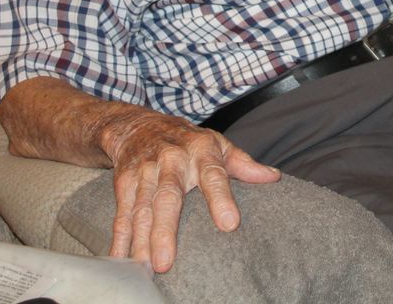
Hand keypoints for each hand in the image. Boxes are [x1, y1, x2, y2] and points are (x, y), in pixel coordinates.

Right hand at [102, 111, 280, 271]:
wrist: (139, 124)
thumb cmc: (188, 140)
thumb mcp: (218, 143)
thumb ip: (243, 163)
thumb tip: (273, 177)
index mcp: (201, 151)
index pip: (214, 176)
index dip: (221, 199)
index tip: (230, 224)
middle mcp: (171, 161)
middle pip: (168, 197)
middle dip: (165, 230)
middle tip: (166, 261)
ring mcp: (145, 172)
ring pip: (142, 208)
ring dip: (140, 239)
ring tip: (144, 266)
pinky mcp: (124, 182)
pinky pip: (122, 212)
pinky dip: (119, 237)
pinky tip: (119, 258)